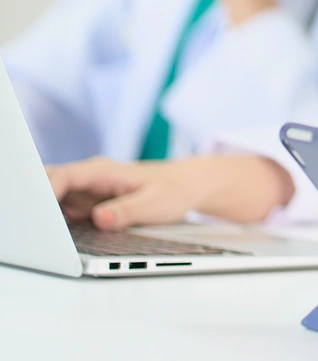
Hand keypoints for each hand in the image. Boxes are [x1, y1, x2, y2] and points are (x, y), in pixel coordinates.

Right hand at [47, 155, 294, 228]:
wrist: (191, 185)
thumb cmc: (176, 189)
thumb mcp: (155, 203)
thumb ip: (126, 211)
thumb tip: (99, 217)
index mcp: (102, 171)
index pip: (62, 177)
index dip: (44, 193)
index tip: (38, 212)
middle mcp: (91, 178)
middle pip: (50, 186)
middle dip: (38, 204)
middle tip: (37, 228)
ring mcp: (89, 191)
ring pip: (55, 201)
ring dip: (47, 216)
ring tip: (47, 235)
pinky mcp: (91, 204)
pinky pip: (65, 212)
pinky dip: (59, 223)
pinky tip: (60, 236)